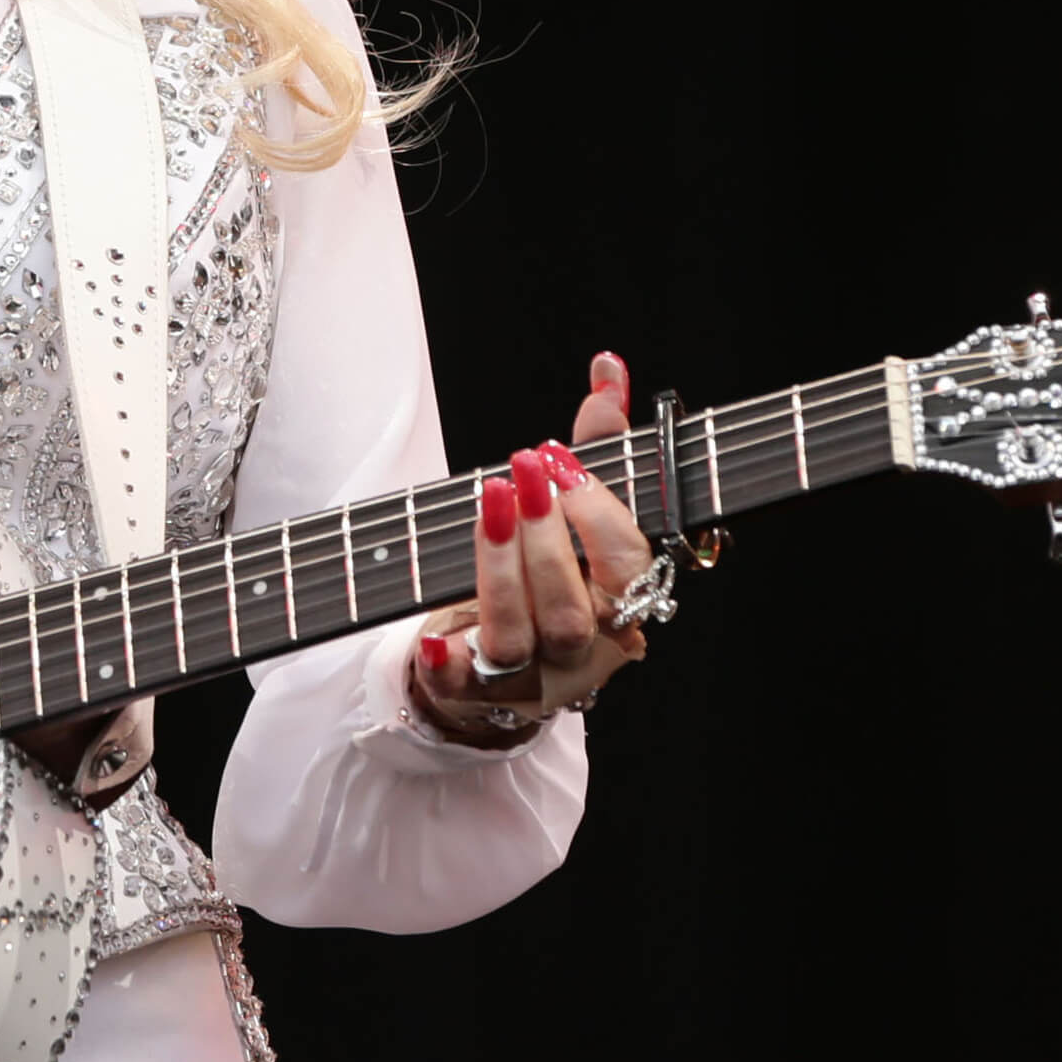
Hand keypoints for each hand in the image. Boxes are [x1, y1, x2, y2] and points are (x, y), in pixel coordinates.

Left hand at [408, 348, 654, 746]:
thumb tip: (608, 369)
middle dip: (548, 535)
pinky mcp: (473, 692)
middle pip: (574, 606)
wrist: (501, 662)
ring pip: (519, 634)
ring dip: (501, 567)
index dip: (599, 511)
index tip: (560, 460)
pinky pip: (462, 687)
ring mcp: (529, 674)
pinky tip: (433, 641)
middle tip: (522, 468)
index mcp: (620, 602)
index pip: (628, 564)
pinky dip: (448, 667)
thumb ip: (597, 444)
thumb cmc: (550, 573)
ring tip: (487, 500)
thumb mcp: (575, 509)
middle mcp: (582, 646)